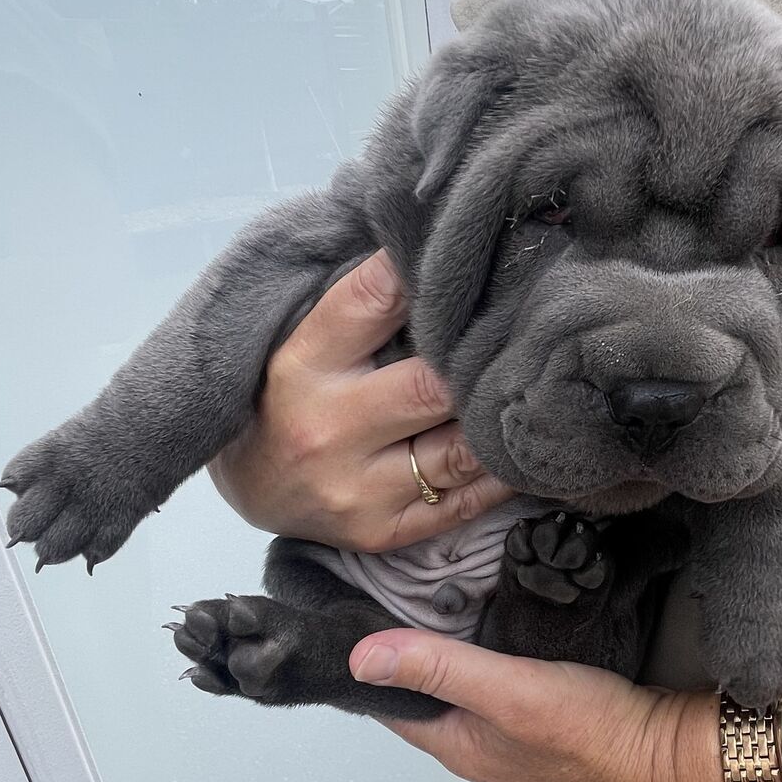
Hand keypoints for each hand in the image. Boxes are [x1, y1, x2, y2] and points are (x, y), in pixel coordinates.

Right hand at [209, 250, 512, 550]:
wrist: (250, 488)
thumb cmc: (292, 396)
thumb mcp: (306, 341)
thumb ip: (365, 303)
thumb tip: (437, 249)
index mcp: (303, 365)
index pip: (372, 301)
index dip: (422, 273)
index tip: (463, 257)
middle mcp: (327, 429)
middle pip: (431, 387)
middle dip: (479, 362)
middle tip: (524, 335)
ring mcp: (356, 489)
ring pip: (460, 451)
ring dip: (499, 421)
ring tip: (531, 391)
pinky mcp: (382, 531)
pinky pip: (465, 502)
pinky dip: (501, 474)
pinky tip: (516, 445)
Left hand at [349, 629, 725, 781]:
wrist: (664, 751)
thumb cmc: (589, 730)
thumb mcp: (505, 690)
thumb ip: (437, 668)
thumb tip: (358, 657)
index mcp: (454, 745)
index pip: (388, 703)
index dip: (367, 662)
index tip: (349, 611)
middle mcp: (474, 744)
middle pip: (420, 693)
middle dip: (400, 649)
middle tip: (388, 588)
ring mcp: (508, 734)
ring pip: (456, 686)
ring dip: (441, 649)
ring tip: (428, 594)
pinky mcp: (541, 717)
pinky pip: (493, 681)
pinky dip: (480, 652)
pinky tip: (488, 622)